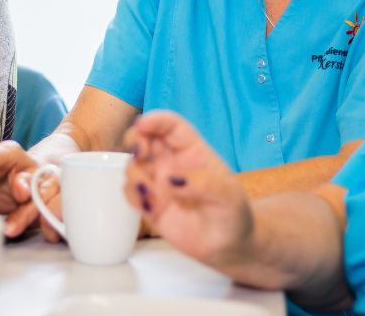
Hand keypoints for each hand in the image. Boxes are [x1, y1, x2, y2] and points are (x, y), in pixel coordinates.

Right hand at [122, 111, 253, 267]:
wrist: (228, 245)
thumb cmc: (234, 213)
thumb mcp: (229, 196)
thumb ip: (204, 184)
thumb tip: (170, 180)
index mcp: (192, 151)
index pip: (171, 126)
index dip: (155, 120)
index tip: (142, 124)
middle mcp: (171, 163)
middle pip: (144, 138)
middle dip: (134, 140)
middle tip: (139, 153)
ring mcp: (159, 183)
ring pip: (132, 166)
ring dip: (134, 175)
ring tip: (152, 195)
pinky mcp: (150, 204)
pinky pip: (130, 192)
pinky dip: (133, 196)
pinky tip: (150, 208)